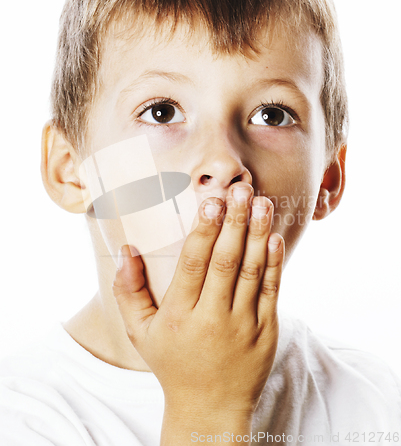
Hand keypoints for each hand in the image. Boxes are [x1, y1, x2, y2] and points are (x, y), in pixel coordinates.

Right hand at [113, 182, 283, 441]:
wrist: (211, 408)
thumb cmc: (172, 364)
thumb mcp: (140, 333)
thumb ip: (128, 292)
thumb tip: (125, 251)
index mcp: (178, 316)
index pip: (193, 264)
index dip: (204, 230)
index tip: (211, 201)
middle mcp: (212, 318)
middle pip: (226, 262)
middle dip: (235, 221)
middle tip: (242, 189)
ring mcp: (243, 325)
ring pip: (252, 271)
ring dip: (258, 234)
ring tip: (262, 202)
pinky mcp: (266, 331)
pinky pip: (272, 291)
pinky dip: (274, 262)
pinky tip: (274, 236)